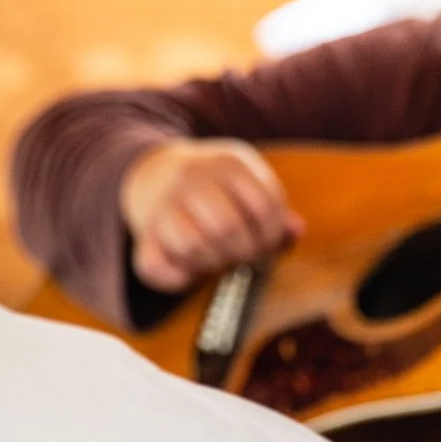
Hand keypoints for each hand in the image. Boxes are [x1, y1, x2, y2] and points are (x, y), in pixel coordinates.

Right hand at [119, 139, 303, 292]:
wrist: (154, 170)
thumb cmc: (215, 186)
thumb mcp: (246, 183)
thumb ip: (273, 209)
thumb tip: (296, 231)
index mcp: (229, 163)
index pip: (263, 205)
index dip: (271, 234)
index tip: (266, 243)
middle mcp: (193, 178)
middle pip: (227, 227)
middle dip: (243, 252)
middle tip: (242, 255)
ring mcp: (164, 204)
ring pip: (191, 246)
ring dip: (211, 264)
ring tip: (217, 259)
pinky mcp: (144, 233)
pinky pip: (154, 267)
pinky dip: (175, 279)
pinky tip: (189, 272)